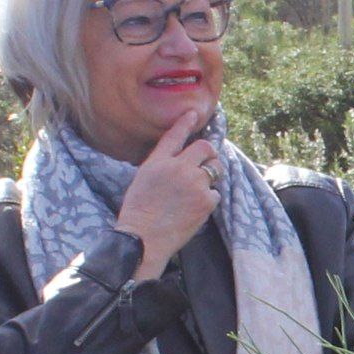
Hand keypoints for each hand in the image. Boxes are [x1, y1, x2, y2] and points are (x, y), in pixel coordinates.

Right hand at [111, 110, 218, 266]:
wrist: (144, 239)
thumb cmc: (138, 212)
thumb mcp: (143, 179)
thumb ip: (161, 163)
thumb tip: (180, 156)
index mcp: (158, 162)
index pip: (175, 135)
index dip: (186, 122)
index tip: (193, 114)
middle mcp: (178, 168)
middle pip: (205, 147)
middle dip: (208, 153)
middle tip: (205, 162)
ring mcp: (195, 183)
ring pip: (214, 169)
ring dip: (210, 175)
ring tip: (197, 189)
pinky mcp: (206, 201)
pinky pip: (216, 192)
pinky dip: (209, 198)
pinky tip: (194, 208)